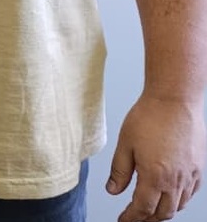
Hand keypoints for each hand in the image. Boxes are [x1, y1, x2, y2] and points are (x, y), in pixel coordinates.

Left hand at [107, 93, 204, 220]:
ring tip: (151, 208)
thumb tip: (113, 190)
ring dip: (164, 211)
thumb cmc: (149, 117)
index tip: (123, 220)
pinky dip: (179, 200)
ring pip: (178, 206)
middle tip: (135, 217)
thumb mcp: (125, 143)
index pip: (142, 208)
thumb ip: (119, 171)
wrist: (175, 100)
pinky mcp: (199, 169)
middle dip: (148, 218)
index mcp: (155, 177)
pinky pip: (190, 194)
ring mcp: (191, 176)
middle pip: (163, 212)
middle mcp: (176, 181)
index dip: (131, 217)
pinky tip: (171, 195)